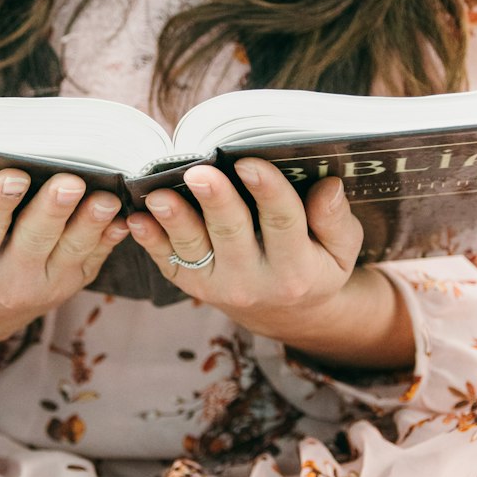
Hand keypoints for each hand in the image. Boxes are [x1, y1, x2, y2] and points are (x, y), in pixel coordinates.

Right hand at [0, 170, 128, 365]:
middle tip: (70, 180)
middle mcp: (7, 281)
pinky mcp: (71, 282)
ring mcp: (45, 285)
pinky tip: (124, 215)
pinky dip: (111, 239)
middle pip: (34, 241)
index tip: (13, 176)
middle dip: (52, 211)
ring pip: (72, 251)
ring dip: (91, 224)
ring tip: (106, 195)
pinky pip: (95, 259)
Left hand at [127, 159, 413, 370]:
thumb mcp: (341, 250)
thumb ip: (335, 220)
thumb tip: (328, 185)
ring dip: (173, 221)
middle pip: (231, 234)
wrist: (286, 313)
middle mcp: (253, 281)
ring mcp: (217, 285)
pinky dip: (149, 242)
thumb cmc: (316, 266)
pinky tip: (135, 219)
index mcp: (295, 269)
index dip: (267, 191)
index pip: (282, 223)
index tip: (250, 162)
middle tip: (200, 173)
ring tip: (157, 195)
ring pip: (193, 250)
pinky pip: (168, 262)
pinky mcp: (192, 284)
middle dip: (215, 202)